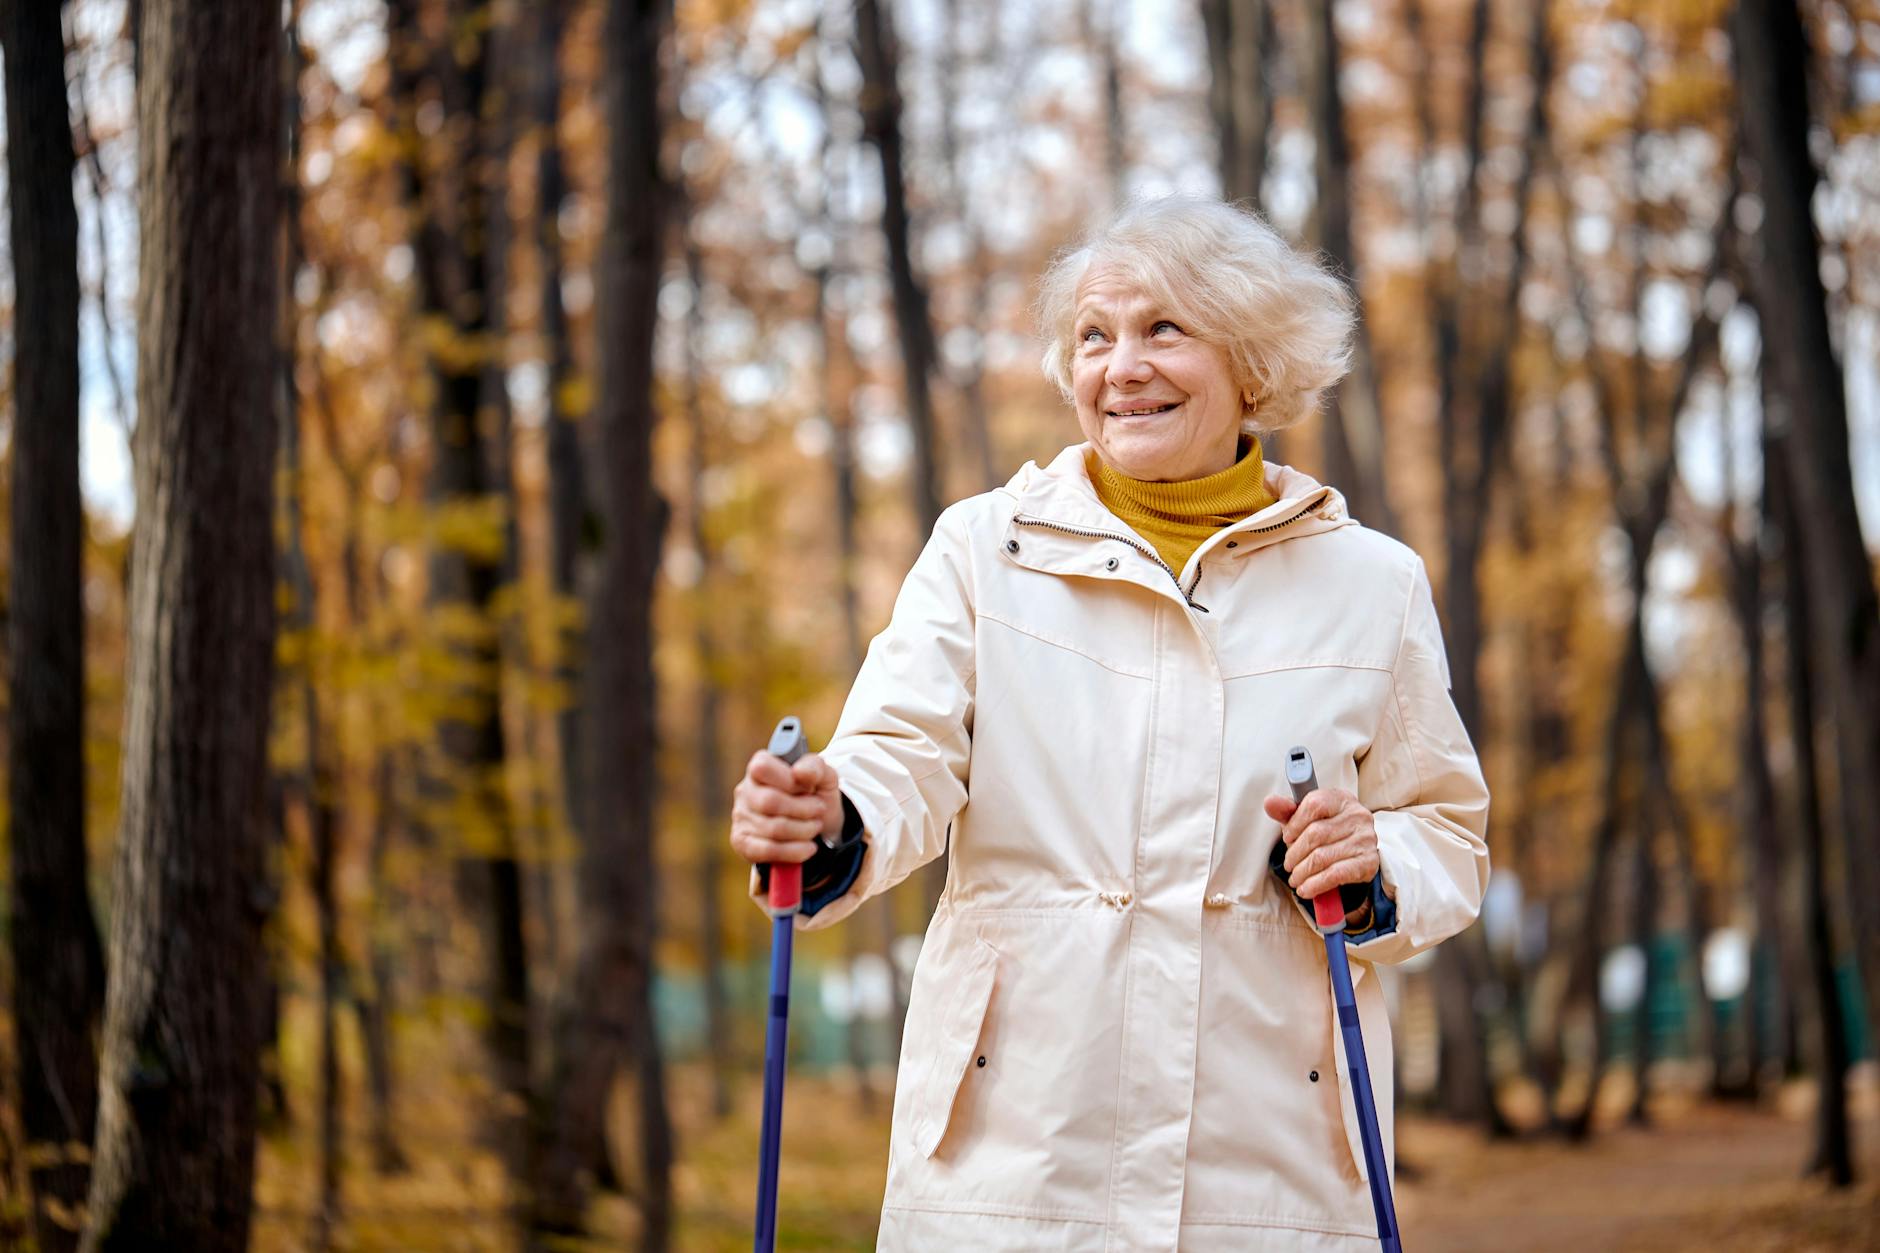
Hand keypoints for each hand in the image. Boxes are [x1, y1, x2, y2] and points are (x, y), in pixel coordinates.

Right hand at [730, 749, 844, 866]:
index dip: (789, 780)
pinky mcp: (742, 842)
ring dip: (803, 830)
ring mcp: (741, 817)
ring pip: (772, 829)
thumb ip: (815, 767)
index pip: (762, 768)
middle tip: (819, 810)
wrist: (820, 826)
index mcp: (760, 766)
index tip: (809, 788)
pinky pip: (766, 851)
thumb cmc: (816, 795)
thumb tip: (799, 771)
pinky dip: (793, 852)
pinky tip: (808, 848)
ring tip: (815, 827)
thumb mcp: (824, 776)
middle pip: (769, 802)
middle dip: (802, 809)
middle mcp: (745, 790)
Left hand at [1263, 788, 1378, 900]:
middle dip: (1295, 853)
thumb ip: (1287, 811)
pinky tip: (1305, 889)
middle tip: (1288, 865)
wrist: (1354, 854)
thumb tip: (1270, 803)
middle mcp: (1358, 815)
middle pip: (1316, 834)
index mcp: (1341, 798)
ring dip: (1302, 872)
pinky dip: (1315, 884)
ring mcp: (1366, 839)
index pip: (1315, 804)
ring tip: (1295, 878)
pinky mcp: (1368, 862)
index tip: (1287, 838)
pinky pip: (1335, 874)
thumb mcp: (1305, 818)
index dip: (1295, 823)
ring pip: (1322, 856)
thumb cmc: (1326, 831)